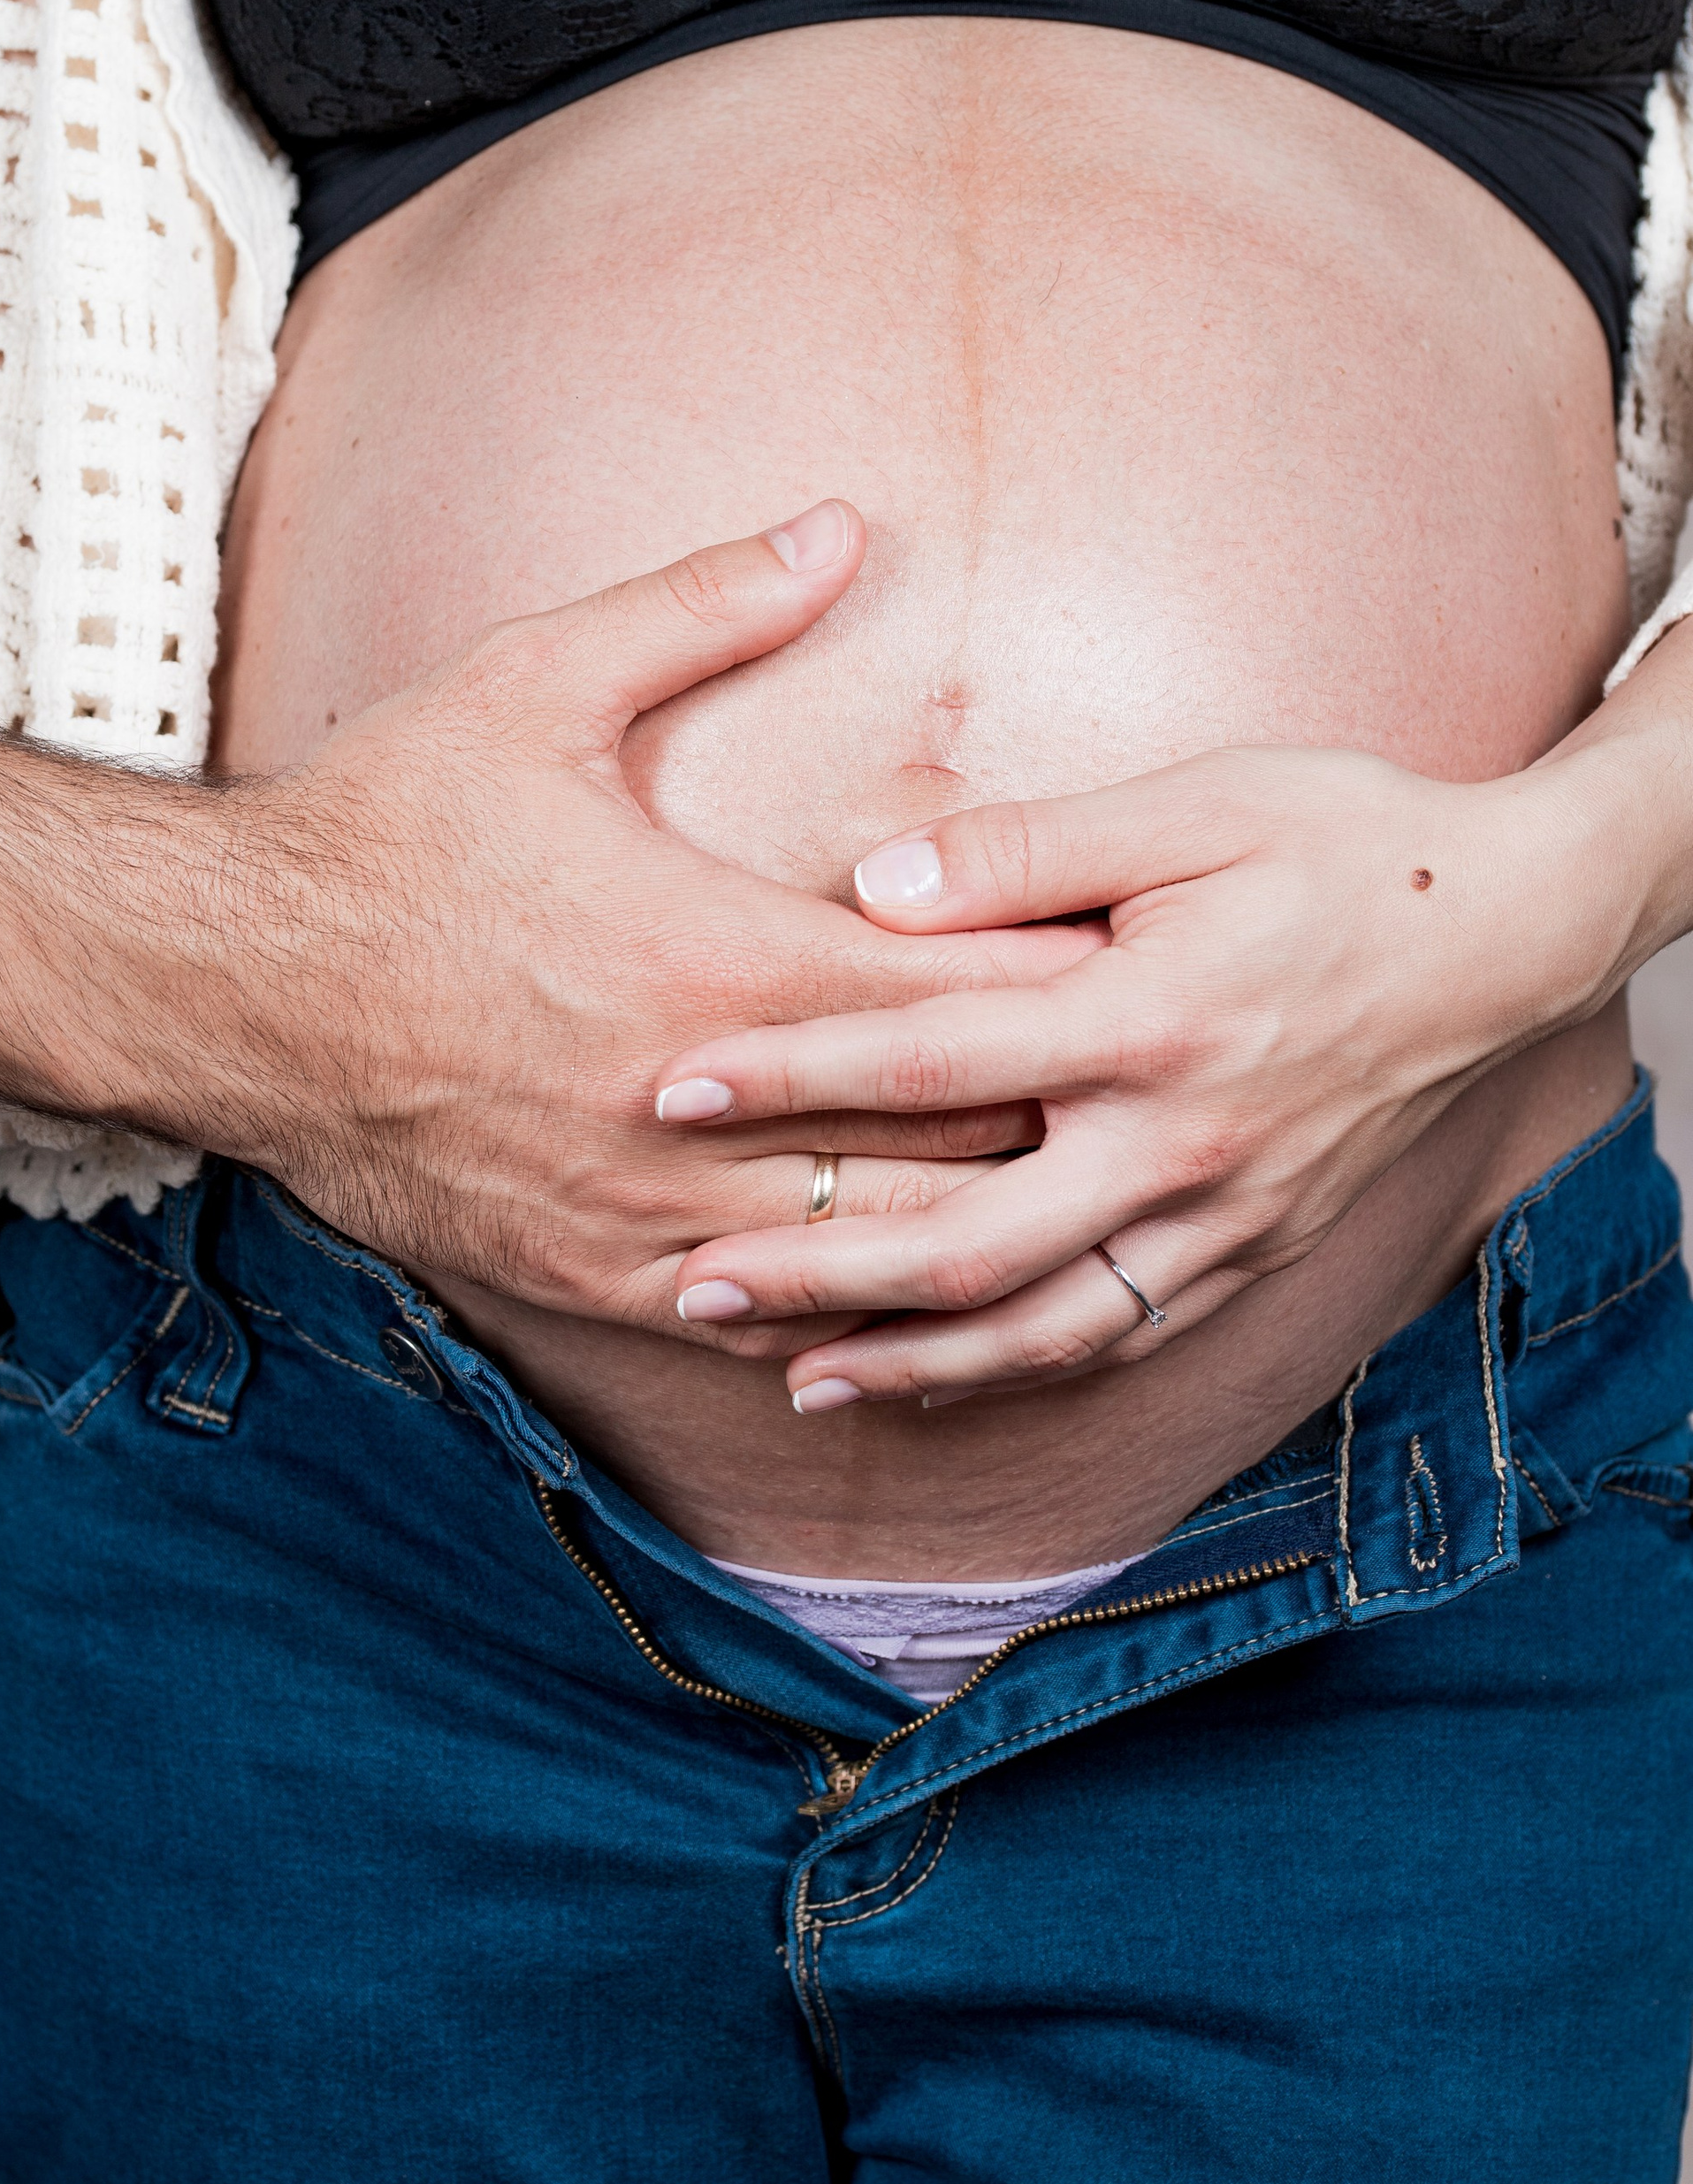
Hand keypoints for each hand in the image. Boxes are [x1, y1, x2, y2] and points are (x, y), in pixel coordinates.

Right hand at [167, 503, 1092, 1332]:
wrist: (221, 984)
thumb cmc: (383, 825)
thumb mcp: (538, 682)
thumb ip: (705, 603)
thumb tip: (841, 525)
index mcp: (720, 957)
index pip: (963, 989)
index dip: (1070, 973)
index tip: (1145, 951)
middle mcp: (703, 1107)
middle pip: (956, 1137)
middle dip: (1058, 1107)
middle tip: (1145, 1074)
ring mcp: (649, 1212)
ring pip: (880, 1255)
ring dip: (979, 1219)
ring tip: (1068, 1187)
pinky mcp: (591, 1276)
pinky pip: (771, 1323)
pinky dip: (857, 1304)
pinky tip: (915, 1282)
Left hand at [653, 741, 1629, 1403]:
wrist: (1512, 929)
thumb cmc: (1345, 840)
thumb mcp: (1196, 803)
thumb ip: (1028, 848)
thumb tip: (869, 885)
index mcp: (1151, 1019)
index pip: (929, 1062)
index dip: (791, 1077)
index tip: (671, 1087)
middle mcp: (1183, 1144)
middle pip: (965, 1243)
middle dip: (814, 1276)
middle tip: (684, 1282)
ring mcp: (1224, 1217)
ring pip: (1042, 1330)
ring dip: (907, 1362)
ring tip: (789, 1375)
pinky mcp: (1255, 1251)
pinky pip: (1120, 1341)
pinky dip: (1016, 1375)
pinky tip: (933, 1381)